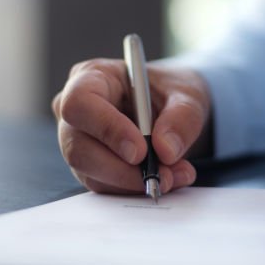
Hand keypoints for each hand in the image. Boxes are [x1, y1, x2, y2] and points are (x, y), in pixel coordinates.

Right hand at [52, 58, 211, 194]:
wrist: (172, 110)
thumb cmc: (171, 91)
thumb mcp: (187, 94)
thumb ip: (181, 117)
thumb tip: (166, 150)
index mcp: (92, 76)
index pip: (80, 103)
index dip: (106, 129)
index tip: (140, 151)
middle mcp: (77, 111)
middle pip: (78, 148)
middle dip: (122, 169)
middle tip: (163, 175)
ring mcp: (78, 141)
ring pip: (91, 173)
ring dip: (134, 182)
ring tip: (175, 175)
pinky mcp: (90, 166)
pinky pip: (105, 186)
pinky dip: (136, 187)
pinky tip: (167, 178)